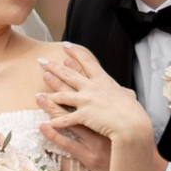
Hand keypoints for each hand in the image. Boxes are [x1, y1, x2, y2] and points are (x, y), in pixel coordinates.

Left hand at [37, 40, 155, 159]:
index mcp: (104, 81)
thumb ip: (124, 94)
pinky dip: (58, 122)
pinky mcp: (85, 116)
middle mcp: (93, 88)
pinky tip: (48, 123)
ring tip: (37, 91)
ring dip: (50, 92)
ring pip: (64, 95)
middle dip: (54, 67)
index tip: (66, 45)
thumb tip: (127, 93)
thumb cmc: (134, 112)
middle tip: (41, 60)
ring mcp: (87, 101)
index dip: (76, 53)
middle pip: (69, 74)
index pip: (88, 62)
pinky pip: (67, 119)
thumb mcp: (129, 98)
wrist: (133, 124)